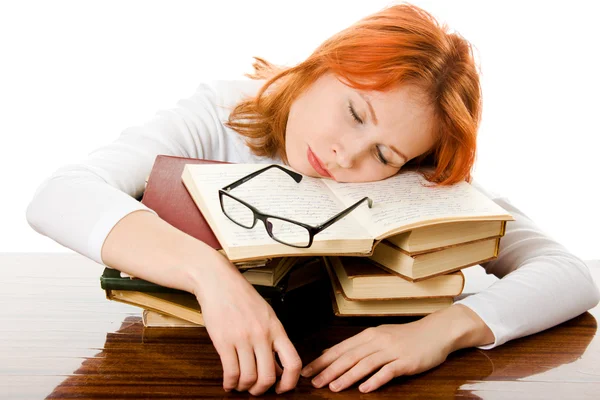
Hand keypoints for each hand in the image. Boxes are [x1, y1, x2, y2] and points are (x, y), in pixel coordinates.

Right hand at [194, 254, 301, 395]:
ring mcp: (243, 338)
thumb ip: (273, 339)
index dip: (290, 382)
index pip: (293, 362)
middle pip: (269, 376)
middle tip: (255, 390)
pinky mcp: (224, 340)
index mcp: (276, 328)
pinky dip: (230, 383)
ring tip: (240, 385)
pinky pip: (231, 372)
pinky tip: (228, 382)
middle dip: (261, 390)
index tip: (282, 389)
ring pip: (249, 377)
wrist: (218, 282)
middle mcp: (262, 335)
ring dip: (244, 387)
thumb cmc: (242, 298)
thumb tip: (278, 367)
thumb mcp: (266, 315)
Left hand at [300, 304, 493, 392]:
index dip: (323, 360)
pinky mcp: (406, 361)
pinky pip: (388, 371)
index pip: (341, 348)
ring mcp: (392, 350)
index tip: (308, 371)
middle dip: (330, 370)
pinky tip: (364, 389)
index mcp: (369, 335)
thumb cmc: (407, 336)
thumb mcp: (380, 336)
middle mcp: (377, 340)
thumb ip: (358, 345)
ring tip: (333, 387)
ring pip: (365, 364)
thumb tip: (332, 352)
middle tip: (314, 382)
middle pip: (349, 356)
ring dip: (348, 376)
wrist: (437, 331)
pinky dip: (375, 380)